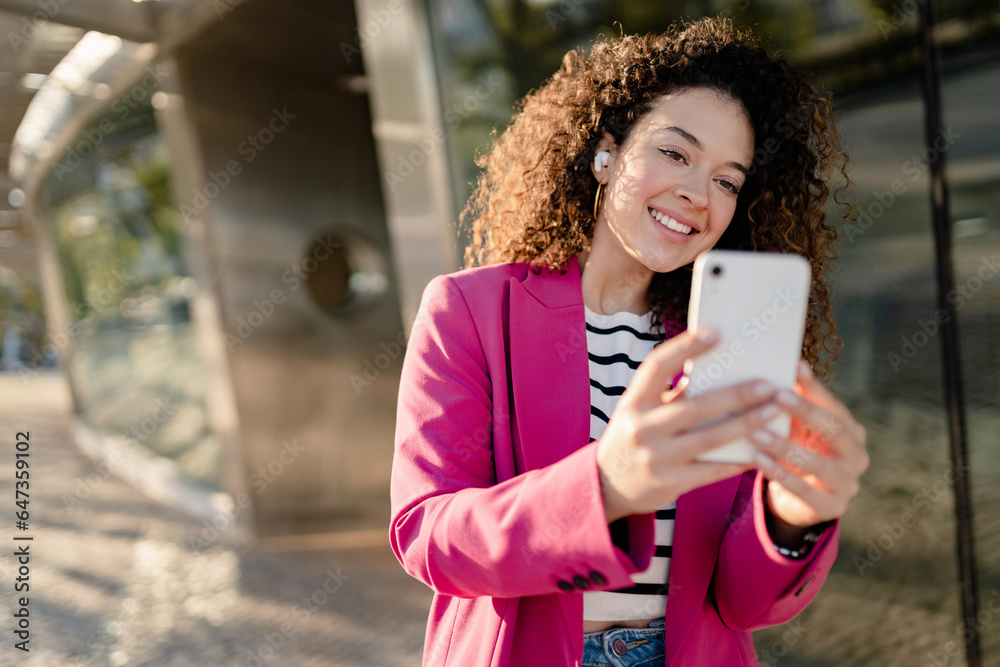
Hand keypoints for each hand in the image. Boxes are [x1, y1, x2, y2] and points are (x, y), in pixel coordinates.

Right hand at [595, 328, 781, 522]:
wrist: (607, 484)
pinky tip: (761, 451)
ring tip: (773, 411)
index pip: (657, 367)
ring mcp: (654, 457)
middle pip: (694, 406)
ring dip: (745, 425)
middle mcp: (640, 427)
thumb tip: (719, 370)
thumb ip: (670, 393)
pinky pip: (710, 470)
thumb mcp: (640, 410)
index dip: (685, 347)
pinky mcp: (668, 483)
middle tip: (767, 385)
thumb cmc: (635, 436)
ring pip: (708, 438)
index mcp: (633, 401)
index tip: (716, 333)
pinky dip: (737, 460)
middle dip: (735, 395)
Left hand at [749, 359, 869, 530]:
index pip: (835, 406)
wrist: (798, 499)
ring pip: (820, 463)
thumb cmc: (797, 450)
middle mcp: (858, 457)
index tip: (792, 370)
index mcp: (852, 432)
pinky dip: (782, 475)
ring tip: (756, 433)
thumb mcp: (797, 426)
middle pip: (835, 430)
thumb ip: (797, 399)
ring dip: (786, 447)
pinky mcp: (833, 508)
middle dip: (806, 411)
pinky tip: (759, 461)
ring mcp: (849, 484)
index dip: (815, 390)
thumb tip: (793, 362)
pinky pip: (806, 491)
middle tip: (775, 395)